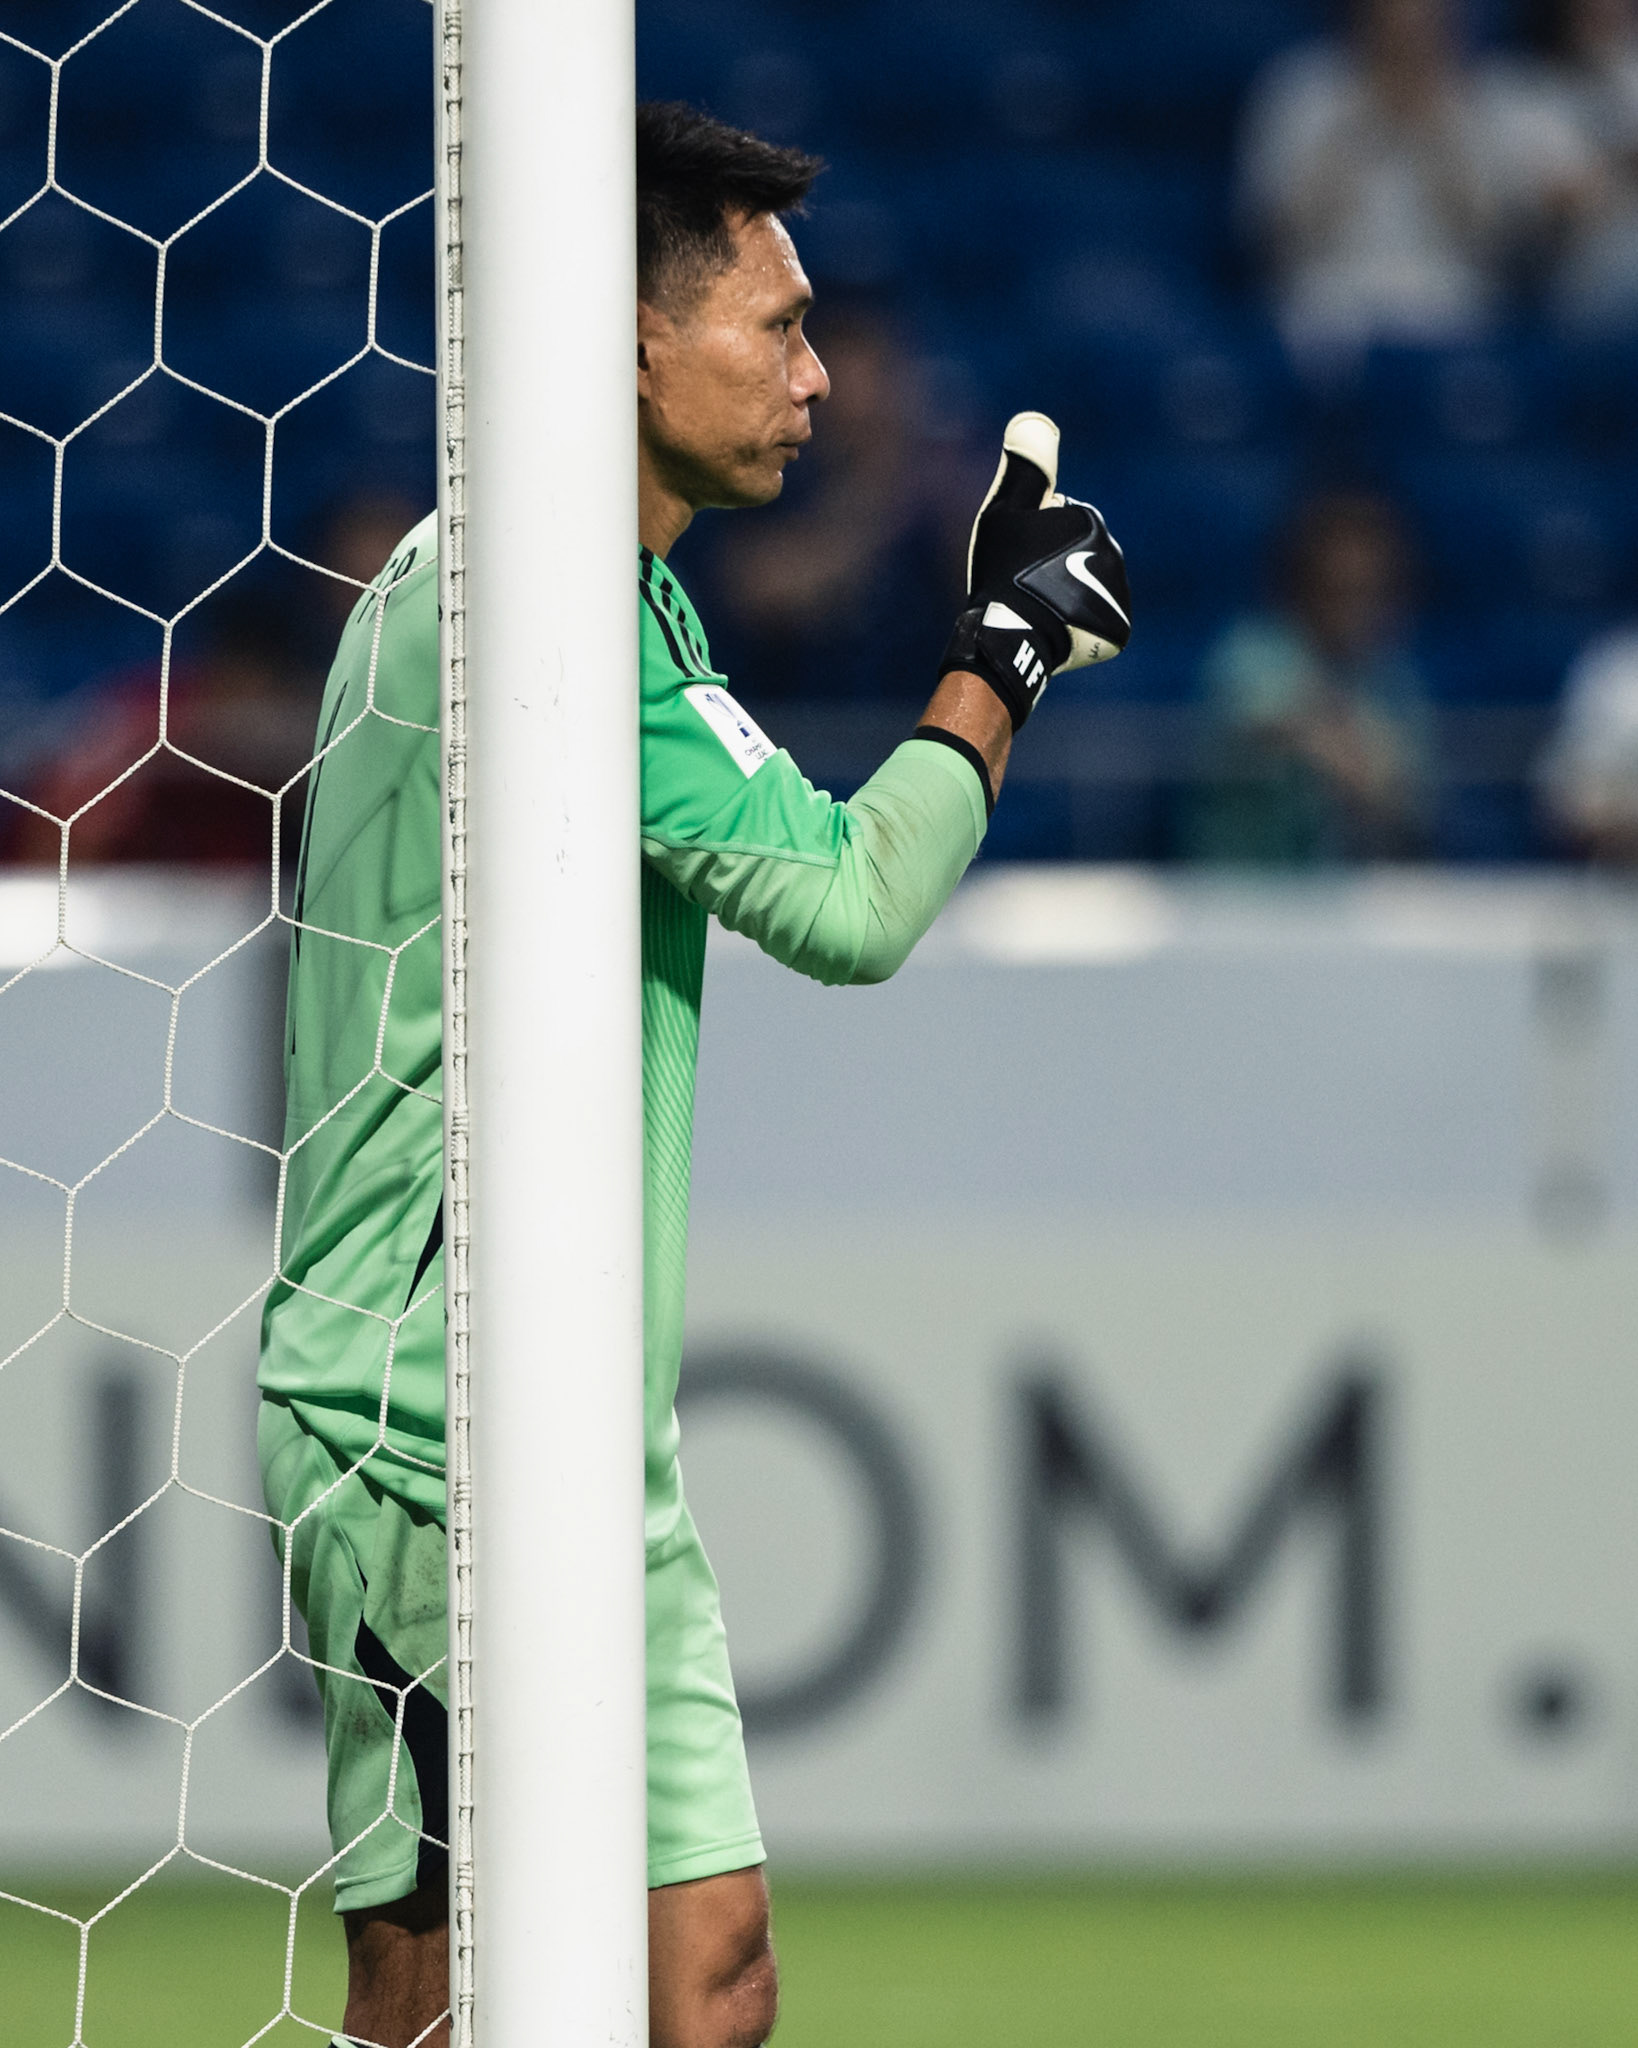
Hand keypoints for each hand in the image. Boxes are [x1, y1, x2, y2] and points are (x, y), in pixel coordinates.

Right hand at [938, 412, 1129, 730]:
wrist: (1013, 634)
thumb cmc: (1003, 571)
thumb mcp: (1004, 511)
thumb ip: (1024, 466)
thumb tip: (1034, 418)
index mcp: (1089, 520)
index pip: (1059, 525)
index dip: (1033, 542)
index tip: (1017, 560)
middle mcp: (1113, 553)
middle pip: (1078, 557)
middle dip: (1055, 569)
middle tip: (1026, 589)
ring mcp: (1118, 594)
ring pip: (1089, 590)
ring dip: (1068, 598)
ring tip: (1039, 612)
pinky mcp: (1118, 631)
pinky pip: (1098, 623)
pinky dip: (1080, 628)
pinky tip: (1055, 630)